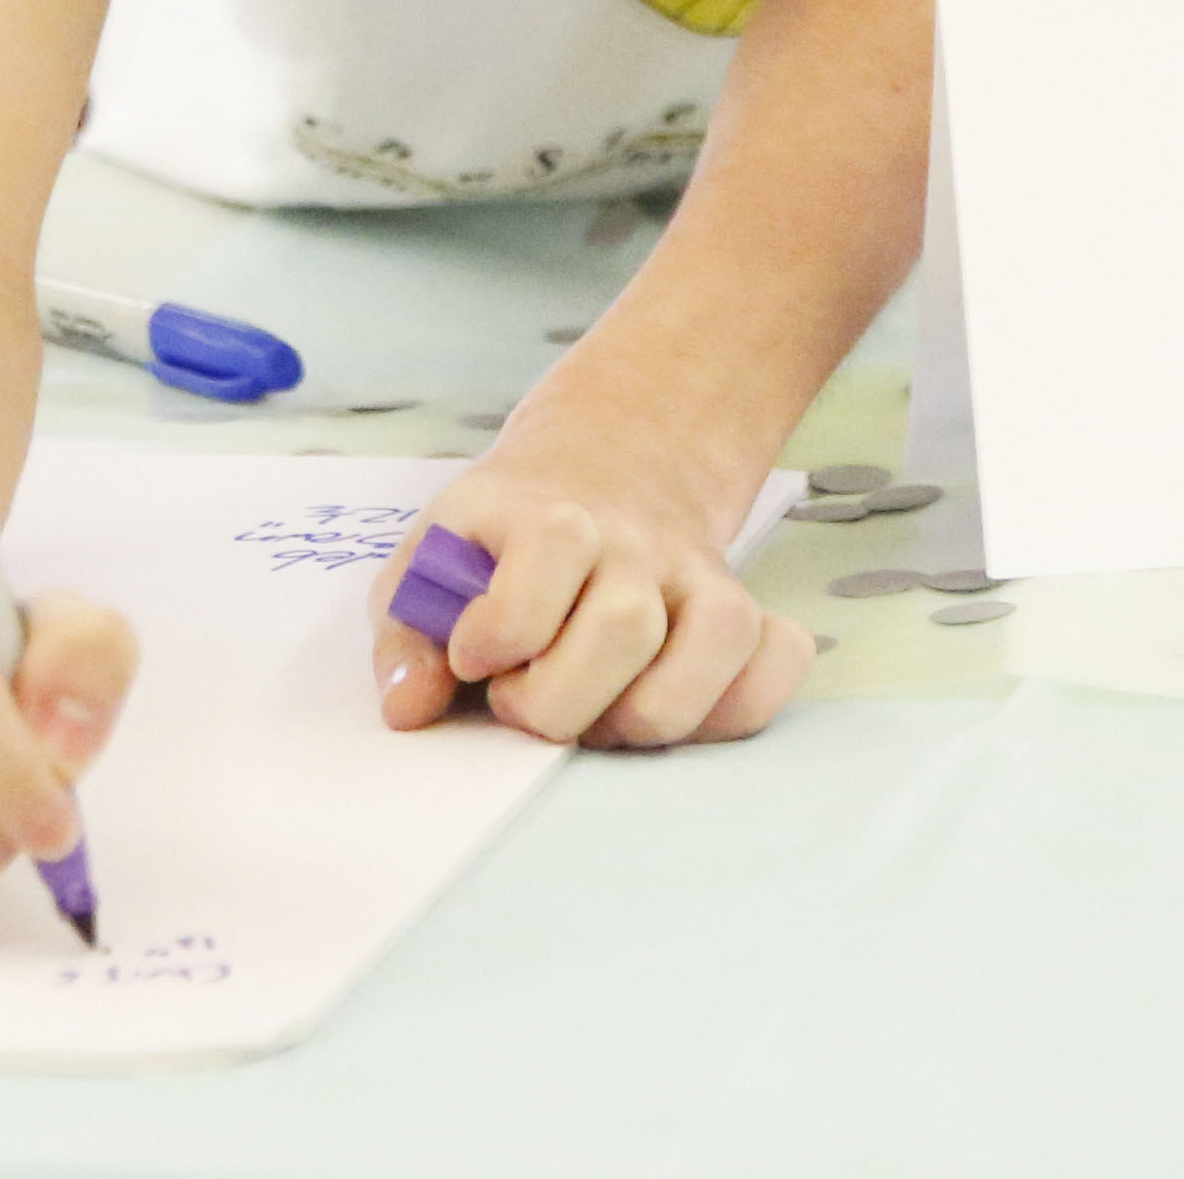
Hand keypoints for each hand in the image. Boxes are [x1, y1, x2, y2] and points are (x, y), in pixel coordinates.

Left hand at [373, 421, 809, 750]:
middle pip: (623, 628)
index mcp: (544, 517)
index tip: (474, 660)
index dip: (497, 637)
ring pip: (714, 642)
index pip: (537, 577)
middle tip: (525, 705)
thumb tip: (409, 710)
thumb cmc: (503, 542)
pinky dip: (742, 701)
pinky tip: (682, 706)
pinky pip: (778, 657)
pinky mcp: (742, 609)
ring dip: (650, 712)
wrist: (604, 464)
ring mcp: (696, 572)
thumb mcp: (432, 562)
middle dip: (561, 702)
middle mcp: (631, 540)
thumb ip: (406, 636)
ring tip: (598, 718)